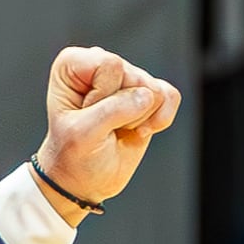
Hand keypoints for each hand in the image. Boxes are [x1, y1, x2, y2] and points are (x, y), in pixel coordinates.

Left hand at [34, 45, 181, 211]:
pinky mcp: (150, 92)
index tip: (85, 117)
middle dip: (121, 111)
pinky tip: (138, 131)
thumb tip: (148, 96)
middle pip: (134, 78)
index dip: (101, 97)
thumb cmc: (73, 156)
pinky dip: (160, 120)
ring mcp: (127, 76)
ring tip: (116, 129)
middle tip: (102, 128)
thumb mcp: (82, 135)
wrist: (87, 180)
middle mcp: (101, 63)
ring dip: (138, 119)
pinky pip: (171, 97)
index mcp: (72, 63)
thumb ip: (112, 111)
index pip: (110, 65)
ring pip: (154, 89)